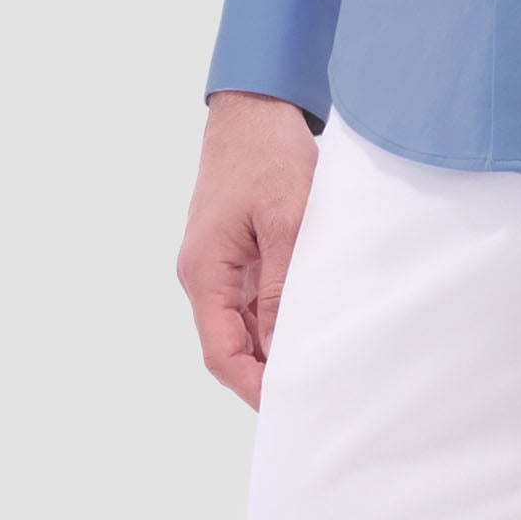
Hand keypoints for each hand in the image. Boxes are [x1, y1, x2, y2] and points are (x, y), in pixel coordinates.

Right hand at [178, 93, 320, 406]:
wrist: (255, 110)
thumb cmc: (268, 156)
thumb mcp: (287, 222)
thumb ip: (282, 289)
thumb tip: (282, 349)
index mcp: (204, 271)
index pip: (221, 352)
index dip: (253, 387)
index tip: (290, 409)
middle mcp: (202, 275)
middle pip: (228, 346)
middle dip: (265, 376)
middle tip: (313, 397)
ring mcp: (217, 266)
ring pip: (241, 327)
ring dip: (273, 349)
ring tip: (318, 368)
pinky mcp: (234, 255)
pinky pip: (251, 303)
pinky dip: (276, 321)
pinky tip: (310, 327)